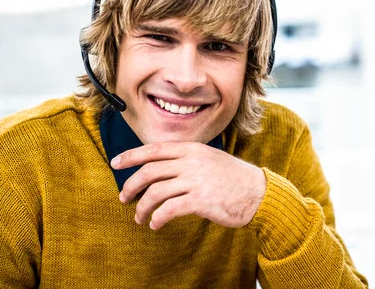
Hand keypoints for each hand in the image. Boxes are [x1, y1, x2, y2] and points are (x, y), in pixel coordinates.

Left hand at [110, 142, 265, 229]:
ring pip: (155, 193)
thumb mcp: (209, 158)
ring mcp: (196, 180)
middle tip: (123, 198)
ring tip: (139, 218)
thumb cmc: (233, 178)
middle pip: (150, 171)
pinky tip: (155, 224)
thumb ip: (187, 159)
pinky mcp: (200, 200)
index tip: (116, 163)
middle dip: (131, 186)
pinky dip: (157, 218)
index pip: (154, 149)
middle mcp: (191, 161)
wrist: (259, 192)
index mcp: (192, 148)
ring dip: (142, 207)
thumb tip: (160, 168)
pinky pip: (169, 210)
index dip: (131, 156)